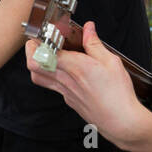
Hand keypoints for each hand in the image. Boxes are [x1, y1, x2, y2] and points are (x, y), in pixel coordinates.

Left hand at [25, 21, 151, 151]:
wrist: (120, 122)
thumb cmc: (118, 94)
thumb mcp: (111, 62)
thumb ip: (95, 44)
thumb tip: (88, 29)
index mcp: (75, 67)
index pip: (45, 53)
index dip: (39, 41)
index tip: (43, 34)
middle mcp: (66, 80)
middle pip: (34, 66)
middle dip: (31, 51)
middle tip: (38, 42)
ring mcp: (65, 92)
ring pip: (39, 78)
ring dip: (37, 64)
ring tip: (46, 54)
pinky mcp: (69, 100)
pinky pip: (53, 86)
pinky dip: (51, 75)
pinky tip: (63, 70)